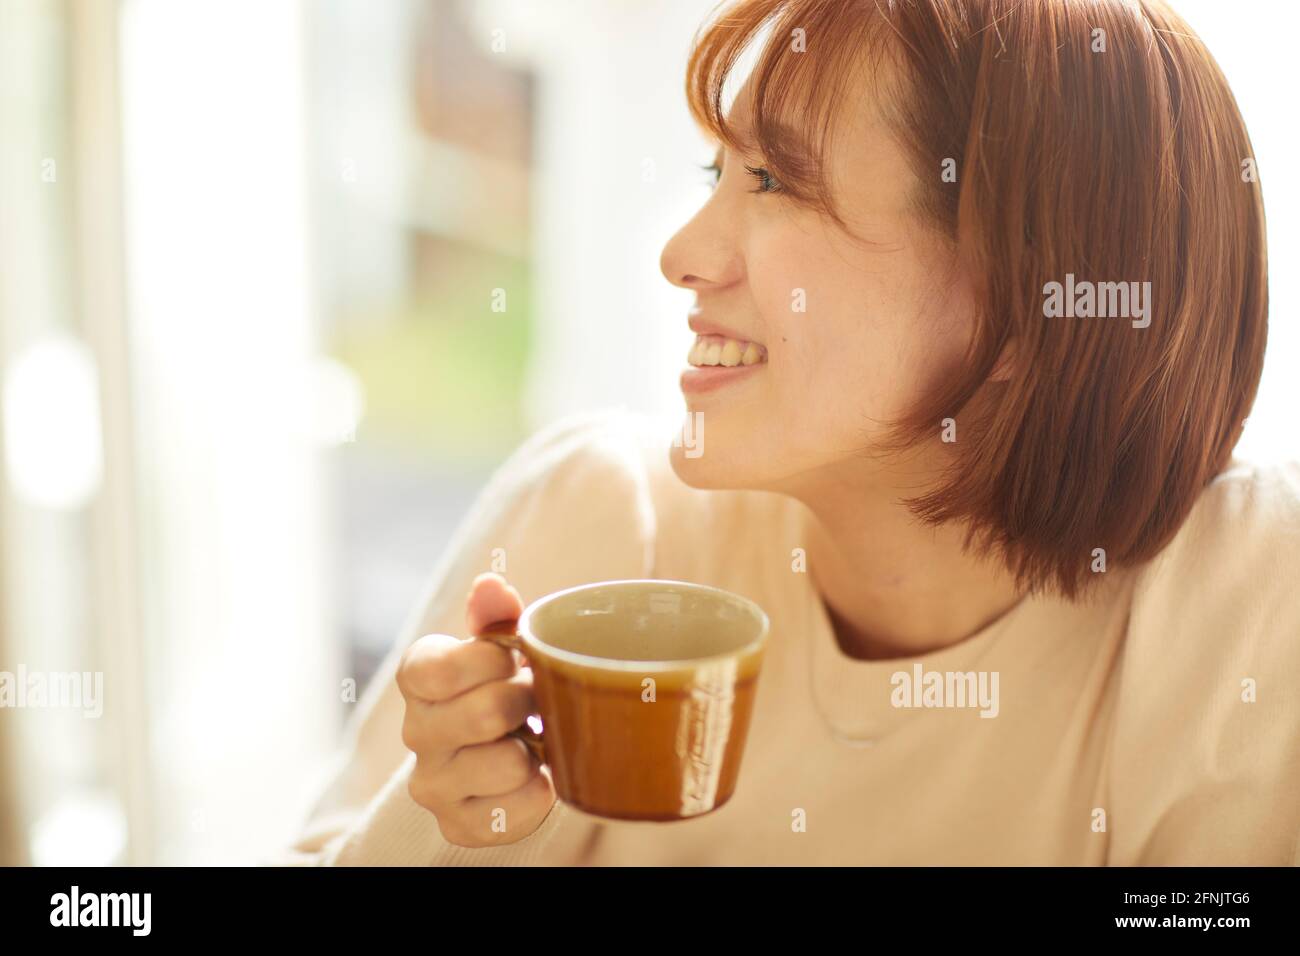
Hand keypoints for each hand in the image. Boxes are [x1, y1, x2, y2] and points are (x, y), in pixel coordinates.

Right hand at [397, 572, 554, 846]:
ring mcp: (432, 784)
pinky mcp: (458, 825)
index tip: (512, 660)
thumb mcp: (501, 646)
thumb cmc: (504, 685)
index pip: (439, 669)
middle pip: (484, 714)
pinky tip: (532, 778)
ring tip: (530, 740)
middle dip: (525, 703)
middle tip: (534, 701)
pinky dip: (539, 794)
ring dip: (535, 751)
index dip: (489, 662)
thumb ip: (495, 616)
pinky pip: (517, 811)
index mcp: (418, 678)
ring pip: (506, 765)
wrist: (505, 752)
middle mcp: (415, 733)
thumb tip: (491, 584)